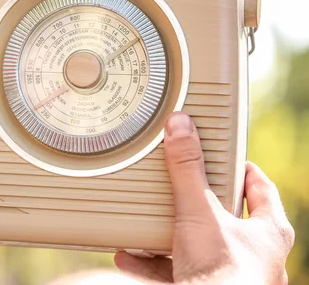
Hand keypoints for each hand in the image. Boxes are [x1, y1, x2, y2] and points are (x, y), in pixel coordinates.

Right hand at [113, 112, 293, 283]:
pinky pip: (175, 270)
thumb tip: (181, 127)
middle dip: (198, 202)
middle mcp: (253, 255)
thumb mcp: (199, 211)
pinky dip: (151, 262)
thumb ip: (188, 169)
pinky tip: (130, 255)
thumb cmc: (221, 272)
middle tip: (180, 184)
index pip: (261, 189)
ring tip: (147, 222)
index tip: (225, 157)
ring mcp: (228, 275)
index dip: (243, 169)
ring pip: (198, 246)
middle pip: (226, 216)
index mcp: (267, 232)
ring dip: (169, 234)